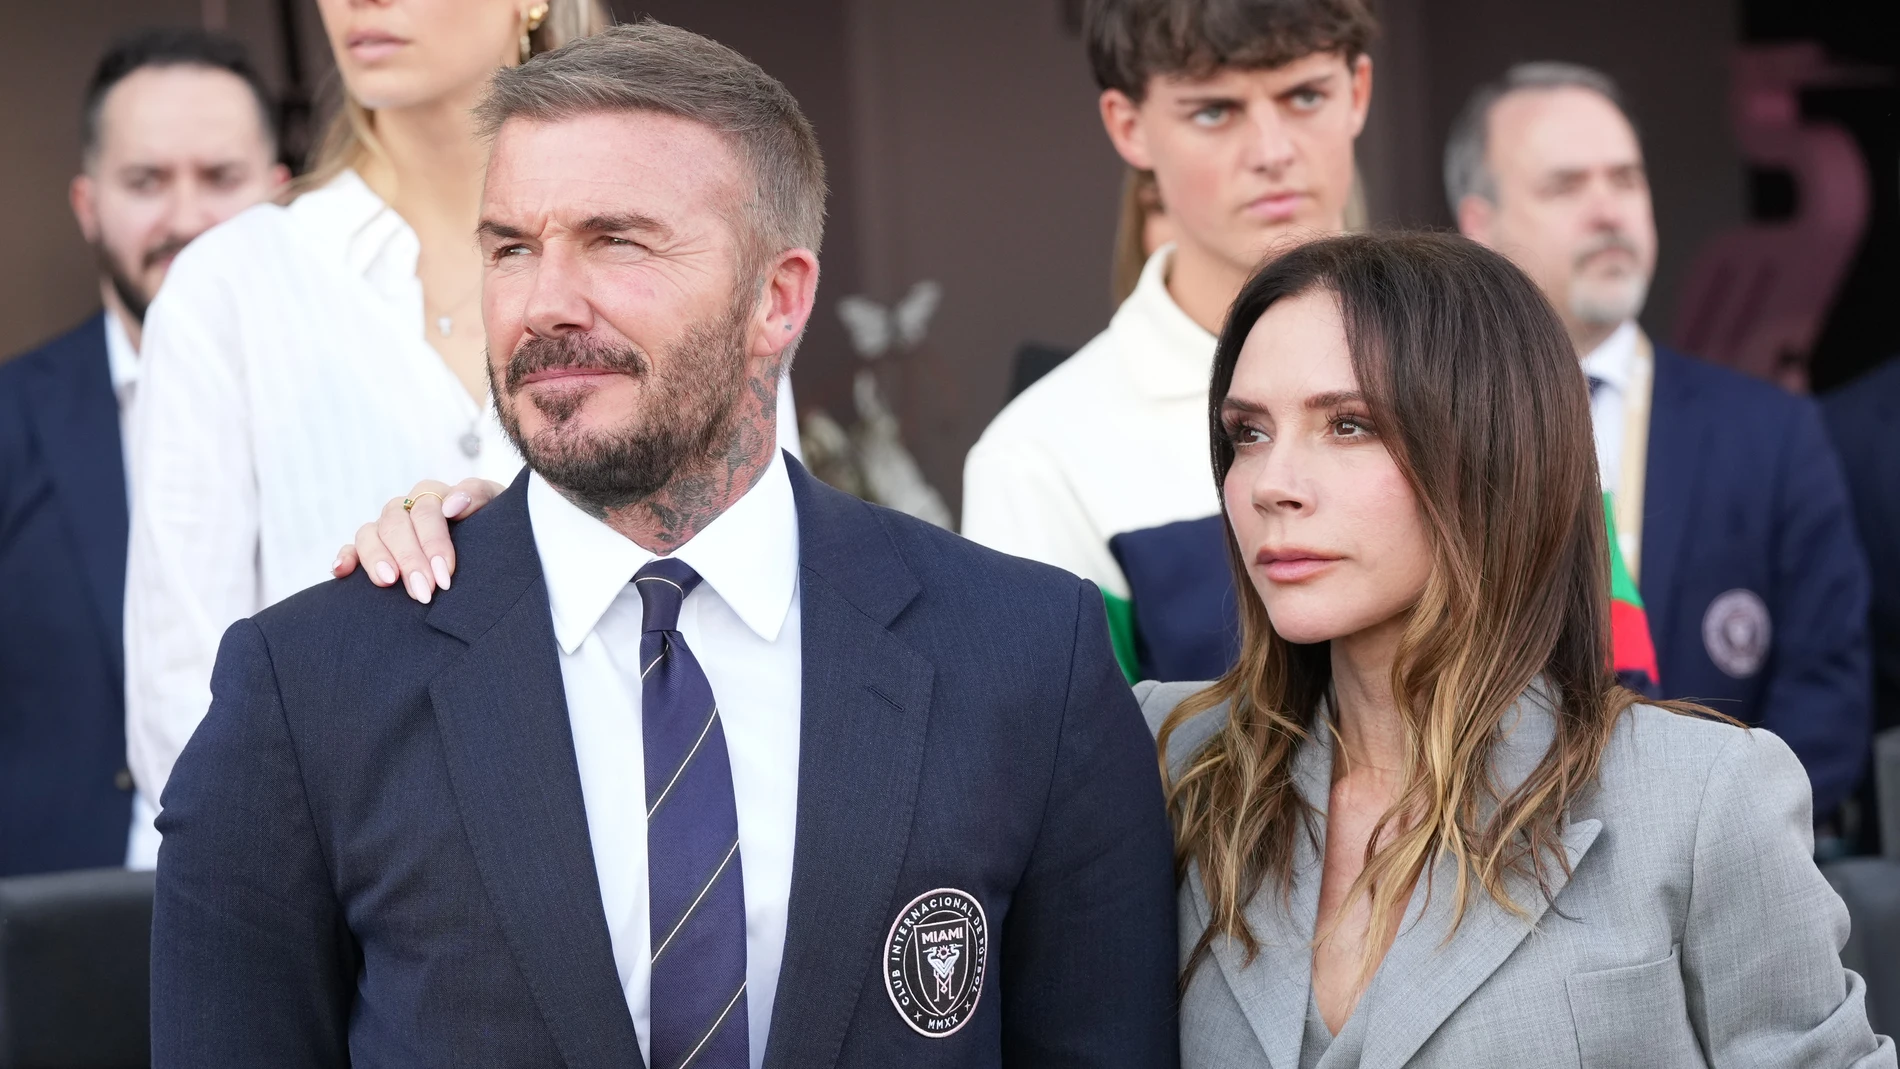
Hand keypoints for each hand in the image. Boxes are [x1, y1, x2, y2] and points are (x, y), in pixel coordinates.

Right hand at [331, 478, 504, 602]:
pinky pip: (351, 548)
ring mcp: (388, 528)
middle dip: (410, 558)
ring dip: (377, 558)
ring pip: (369, 533)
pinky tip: (342, 572)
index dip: (434, 540)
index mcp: (437, 495)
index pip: (427, 508)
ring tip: (389, 582)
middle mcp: (408, 508)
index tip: (446, 571)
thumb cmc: (497, 528)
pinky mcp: (372, 548)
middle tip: (425, 591)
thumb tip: (452, 505)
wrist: (495, 548)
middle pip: (397, 523)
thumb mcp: (498, 507)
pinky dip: (345, 557)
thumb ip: (480, 496)